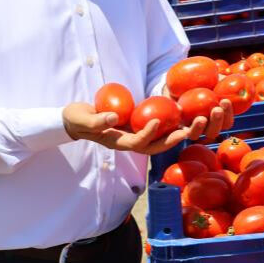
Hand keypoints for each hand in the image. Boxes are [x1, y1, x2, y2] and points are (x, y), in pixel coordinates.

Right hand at [63, 99, 233, 154]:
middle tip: (185, 131)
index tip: (157, 120)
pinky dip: (167, 125)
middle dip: (170, 141)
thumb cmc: (77, 119)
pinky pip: (154, 129)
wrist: (75, 119)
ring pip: (157, 140)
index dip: (148, 134)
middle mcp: (128, 142)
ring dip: (172, 135)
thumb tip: (114, 118)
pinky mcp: (136, 127)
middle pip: (153, 147)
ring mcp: (132, 135)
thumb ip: (97, 120)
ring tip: (188, 126)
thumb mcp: (83, 119)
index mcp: (117, 142)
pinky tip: (179, 115)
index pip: (137, 143)